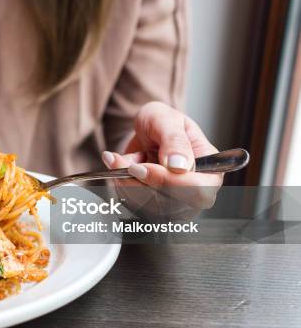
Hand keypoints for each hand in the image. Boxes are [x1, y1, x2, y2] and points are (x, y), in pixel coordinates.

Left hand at [102, 102, 221, 216]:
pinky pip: (134, 206)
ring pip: (148, 207)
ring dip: (126, 183)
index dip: (169, 183)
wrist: (144, 130)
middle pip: (172, 205)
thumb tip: (180, 166)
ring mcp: (175, 202)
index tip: (142, 167)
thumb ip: (175, 141)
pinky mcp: (154, 206)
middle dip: (140, 182)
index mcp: (210, 169)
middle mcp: (196, 191)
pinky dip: (121, 186)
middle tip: (122, 161)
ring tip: (118, 160)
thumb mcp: (166, 120)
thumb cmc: (161, 122)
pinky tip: (119, 168)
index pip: (199, 191)